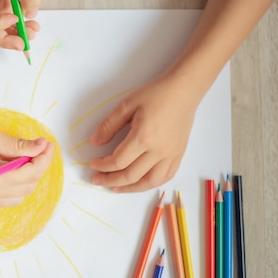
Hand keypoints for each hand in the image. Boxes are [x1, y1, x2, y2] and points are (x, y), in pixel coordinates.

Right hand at [0, 119, 53, 206]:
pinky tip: (8, 167)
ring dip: (26, 178)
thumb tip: (40, 146)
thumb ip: (16, 145)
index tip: (47, 143)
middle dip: (37, 167)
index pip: (31, 173)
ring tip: (23, 157)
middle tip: (37, 147)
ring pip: (17, 196)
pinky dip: (13, 186)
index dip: (43, 157)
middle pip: (28, 187)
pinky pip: (3, 199)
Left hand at [89, 74, 201, 191]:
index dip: (102, 165)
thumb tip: (95, 142)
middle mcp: (158, 151)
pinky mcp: (179, 154)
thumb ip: (109, 125)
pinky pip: (165, 177)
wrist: (184, 89)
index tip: (93, 164)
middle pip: (131, 175)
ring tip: (116, 188)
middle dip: (110, 180)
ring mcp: (171, 155)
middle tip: (98, 179)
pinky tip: (140, 183)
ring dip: (130, 188)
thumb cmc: (156, 94)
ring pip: (149, 182)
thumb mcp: (127, 105)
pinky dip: (150, 183)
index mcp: (143, 138)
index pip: (118, 161)